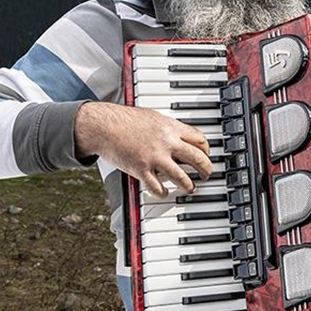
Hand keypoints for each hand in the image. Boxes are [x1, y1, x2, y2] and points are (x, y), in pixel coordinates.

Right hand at [74, 101, 211, 196]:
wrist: (103, 125)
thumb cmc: (124, 119)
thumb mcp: (153, 117)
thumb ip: (168, 127)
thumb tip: (180, 134)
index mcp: (171, 128)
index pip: (199, 139)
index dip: (206, 149)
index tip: (206, 154)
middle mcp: (167, 143)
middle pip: (197, 158)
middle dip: (206, 169)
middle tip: (207, 174)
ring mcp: (155, 157)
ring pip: (182, 177)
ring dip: (189, 185)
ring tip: (190, 188)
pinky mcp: (141, 169)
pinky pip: (157, 187)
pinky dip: (163, 193)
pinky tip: (164, 193)